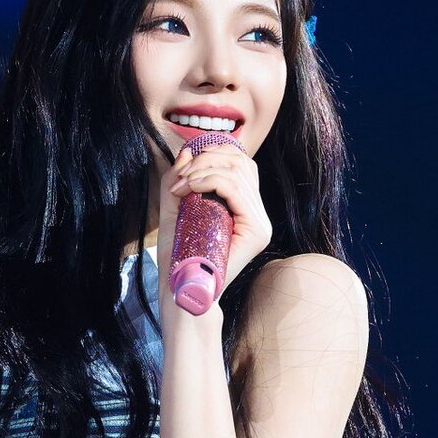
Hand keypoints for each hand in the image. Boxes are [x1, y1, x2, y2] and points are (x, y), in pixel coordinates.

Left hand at [160, 142, 272, 304]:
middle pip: (241, 162)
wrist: (182, 286)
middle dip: (206, 159)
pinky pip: (234, 189)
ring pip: (237, 172)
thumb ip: (180, 179)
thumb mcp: (176, 207)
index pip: (240, 164)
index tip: (183, 168)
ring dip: (202, 170)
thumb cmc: (179, 253)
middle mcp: (258, 214)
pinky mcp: (256, 230)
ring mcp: (261, 223)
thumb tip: (187, 150)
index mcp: (244, 208)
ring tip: (181, 185)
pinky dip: (208, 180)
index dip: (213, 153)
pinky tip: (189, 188)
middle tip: (179, 177)